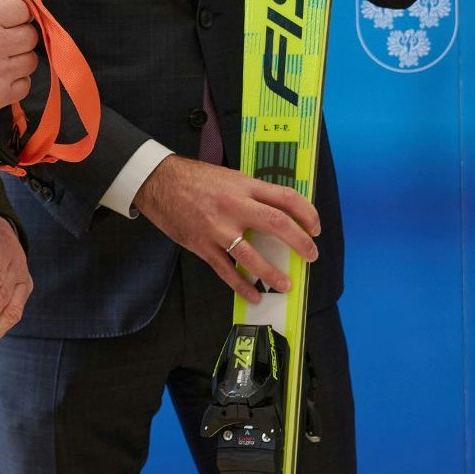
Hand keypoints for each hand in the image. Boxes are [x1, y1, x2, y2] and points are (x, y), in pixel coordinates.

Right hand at [0, 0, 37, 128]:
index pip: (21, 8)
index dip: (15, 14)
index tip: (10, 20)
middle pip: (31, 35)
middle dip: (19, 37)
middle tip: (5, 43)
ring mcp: (3, 70)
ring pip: (32, 60)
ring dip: (20, 61)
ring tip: (3, 64)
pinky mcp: (2, 94)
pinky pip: (25, 85)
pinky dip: (17, 83)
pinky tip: (2, 81)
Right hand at [134, 155, 320, 303]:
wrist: (159, 182)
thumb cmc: (196, 178)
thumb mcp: (230, 177)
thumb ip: (253, 193)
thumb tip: (279, 211)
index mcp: (245, 186)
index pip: (286, 198)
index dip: (307, 213)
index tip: (315, 228)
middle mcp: (235, 206)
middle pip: (277, 224)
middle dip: (299, 242)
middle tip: (311, 255)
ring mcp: (217, 228)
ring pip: (251, 255)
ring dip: (271, 273)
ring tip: (285, 284)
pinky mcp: (202, 245)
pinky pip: (225, 270)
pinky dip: (241, 285)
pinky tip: (254, 295)